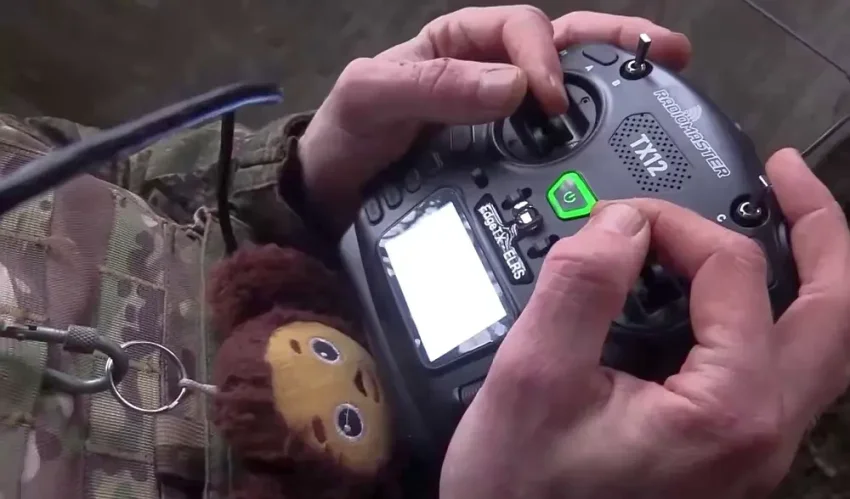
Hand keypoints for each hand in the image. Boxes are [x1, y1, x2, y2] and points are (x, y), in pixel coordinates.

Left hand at [297, 7, 691, 231]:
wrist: (336, 201)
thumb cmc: (346, 138)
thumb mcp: (371, 98)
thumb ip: (432, 85)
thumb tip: (515, 86)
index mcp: (462, 44)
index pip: (521, 28)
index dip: (546, 57)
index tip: (549, 102)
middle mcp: (490, 74)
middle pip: (566, 46)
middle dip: (619, 44)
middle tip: (669, 55)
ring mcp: (504, 118)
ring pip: (573, 89)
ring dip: (621, 83)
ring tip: (668, 90)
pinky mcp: (509, 160)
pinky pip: (558, 141)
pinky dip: (594, 137)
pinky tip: (619, 151)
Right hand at [440, 149, 849, 498]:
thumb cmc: (521, 496)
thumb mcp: (532, 379)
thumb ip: (582, 287)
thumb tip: (621, 222)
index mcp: (727, 411)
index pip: (734, 271)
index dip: (678, 223)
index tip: (620, 218)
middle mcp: (759, 435)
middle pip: (834, 312)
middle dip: (816, 230)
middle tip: (787, 176)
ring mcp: (749, 449)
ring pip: (817, 345)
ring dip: (806, 274)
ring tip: (777, 223)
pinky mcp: (724, 453)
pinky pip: (773, 369)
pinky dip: (764, 314)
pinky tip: (722, 296)